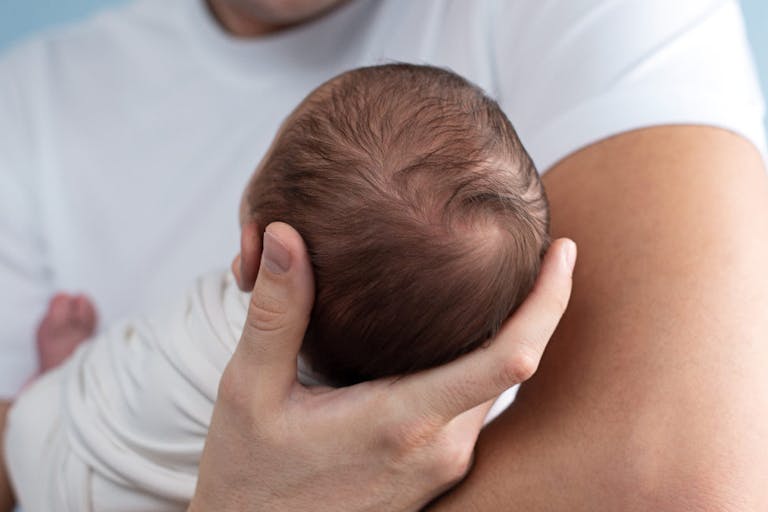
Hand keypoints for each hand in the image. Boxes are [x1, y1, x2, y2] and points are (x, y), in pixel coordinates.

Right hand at [190, 222, 574, 511]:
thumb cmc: (250, 477)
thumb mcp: (250, 392)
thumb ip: (277, 312)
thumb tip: (285, 234)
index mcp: (405, 421)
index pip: (510, 359)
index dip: (550, 301)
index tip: (564, 251)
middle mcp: (441, 448)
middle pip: (516, 367)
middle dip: (536, 308)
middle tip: (536, 246)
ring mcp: (442, 466)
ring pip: (495, 387)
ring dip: (508, 335)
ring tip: (501, 279)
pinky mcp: (434, 473)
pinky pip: (473, 408)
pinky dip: (482, 364)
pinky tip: (458, 334)